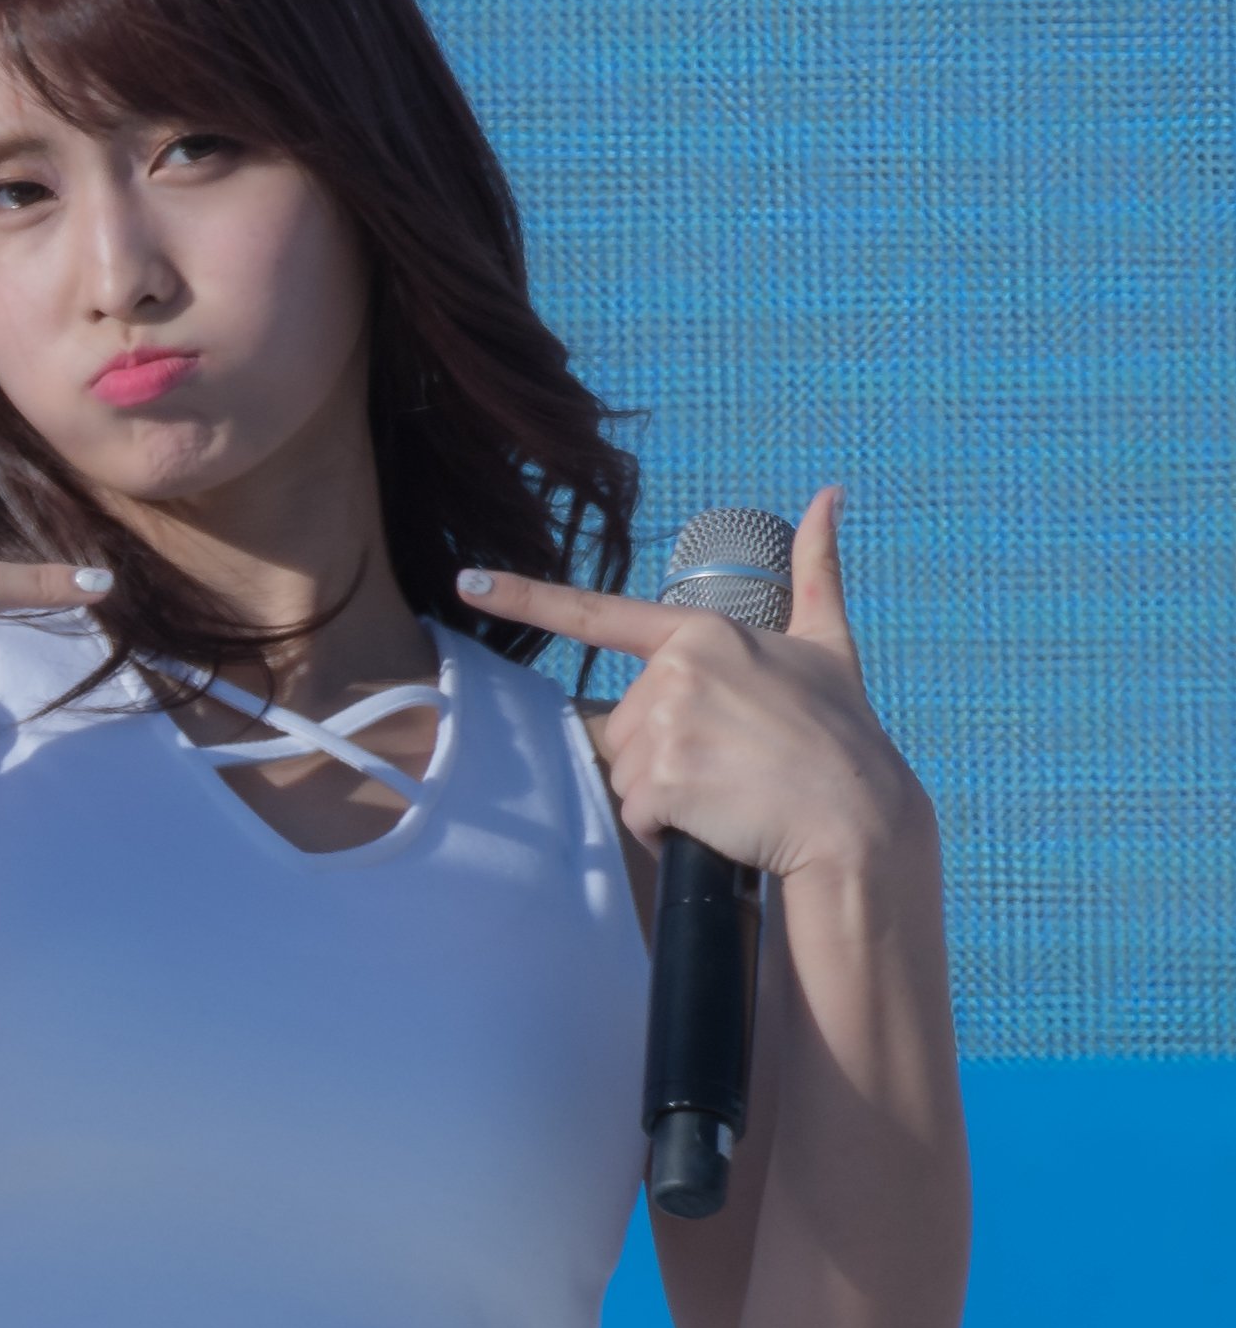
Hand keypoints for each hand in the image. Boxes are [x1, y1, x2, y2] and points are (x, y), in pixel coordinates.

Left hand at [458, 486, 923, 879]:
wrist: (857, 818)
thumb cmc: (842, 736)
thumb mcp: (828, 644)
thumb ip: (816, 571)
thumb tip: (828, 496)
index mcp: (702, 633)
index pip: (598, 614)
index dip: (527, 599)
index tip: (470, 583)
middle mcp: (676, 671)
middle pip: (624, 725)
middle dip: (664, 756)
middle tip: (731, 767)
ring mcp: (667, 724)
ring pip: (629, 775)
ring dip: (667, 798)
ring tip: (730, 795)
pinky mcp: (663, 781)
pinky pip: (638, 817)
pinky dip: (667, 832)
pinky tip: (717, 824)